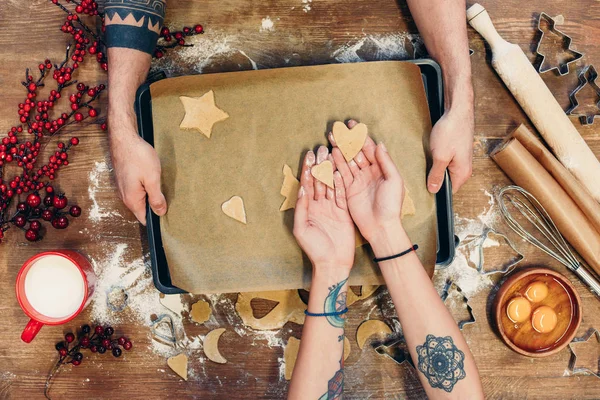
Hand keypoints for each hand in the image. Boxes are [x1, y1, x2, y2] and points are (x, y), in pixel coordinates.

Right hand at [109, 129, 166, 224]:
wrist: (123, 138)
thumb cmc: (137, 156)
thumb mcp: (152, 179)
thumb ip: (156, 198)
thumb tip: (160, 213)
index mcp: (132, 199)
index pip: (144, 218)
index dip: (156, 219)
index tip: (168, 218)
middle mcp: (125, 196)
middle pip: (142, 209)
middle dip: (155, 207)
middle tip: (169, 201)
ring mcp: (124, 187)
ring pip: (140, 198)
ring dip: (151, 196)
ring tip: (162, 189)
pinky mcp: (125, 178)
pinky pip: (137, 189)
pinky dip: (146, 187)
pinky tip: (153, 180)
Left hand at [293, 146, 354, 271]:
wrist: (332, 263)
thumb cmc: (314, 248)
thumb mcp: (301, 228)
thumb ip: (301, 208)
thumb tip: (302, 188)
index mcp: (307, 207)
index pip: (307, 184)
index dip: (307, 169)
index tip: (309, 155)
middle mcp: (319, 205)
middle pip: (319, 180)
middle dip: (319, 165)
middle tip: (321, 148)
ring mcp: (332, 207)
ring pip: (331, 185)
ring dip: (330, 170)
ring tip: (331, 153)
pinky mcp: (343, 212)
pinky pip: (342, 195)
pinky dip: (341, 183)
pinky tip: (341, 171)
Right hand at [329, 121, 403, 243]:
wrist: (381, 227)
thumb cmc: (391, 205)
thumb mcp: (394, 181)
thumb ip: (386, 162)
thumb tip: (379, 144)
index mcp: (381, 168)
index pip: (369, 148)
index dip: (360, 136)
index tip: (351, 124)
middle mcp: (369, 172)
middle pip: (356, 152)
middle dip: (346, 140)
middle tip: (336, 128)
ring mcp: (358, 181)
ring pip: (347, 161)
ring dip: (339, 149)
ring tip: (331, 138)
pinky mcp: (349, 190)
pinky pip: (341, 174)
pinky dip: (336, 164)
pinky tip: (331, 154)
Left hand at [426, 105, 473, 193]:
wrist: (457, 109)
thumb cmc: (451, 131)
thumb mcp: (440, 156)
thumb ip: (437, 175)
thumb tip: (433, 190)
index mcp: (462, 173)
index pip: (448, 191)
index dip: (435, 191)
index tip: (422, 188)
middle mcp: (464, 168)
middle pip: (446, 181)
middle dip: (433, 178)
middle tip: (420, 174)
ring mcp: (460, 159)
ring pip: (444, 170)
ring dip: (434, 167)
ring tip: (425, 161)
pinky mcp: (456, 150)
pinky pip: (444, 160)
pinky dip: (436, 158)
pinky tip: (429, 153)